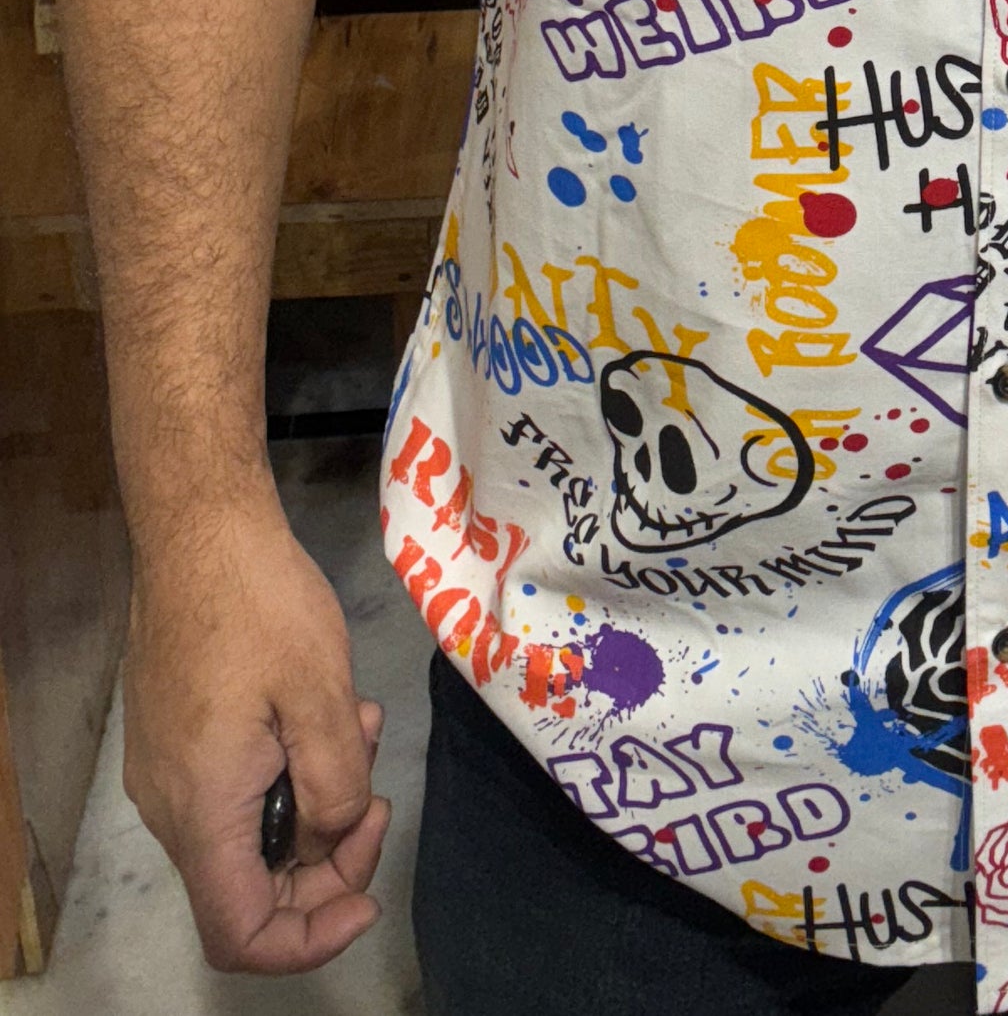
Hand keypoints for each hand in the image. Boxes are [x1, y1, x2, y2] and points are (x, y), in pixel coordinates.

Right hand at [121, 501, 390, 973]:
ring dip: (315, 801)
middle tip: (378, 796)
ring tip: (360, 730)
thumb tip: (337, 834)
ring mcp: (166, 772)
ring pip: (246, 832)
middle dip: (327, 857)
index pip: (240, 932)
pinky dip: (287, 771)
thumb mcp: (322, 694)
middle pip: (249, 887)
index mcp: (204, 809)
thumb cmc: (261, 603)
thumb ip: (336, 783)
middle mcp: (171, 807)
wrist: (199, 530)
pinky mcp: (173, 738)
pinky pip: (233, 789)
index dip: (307, 939)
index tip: (365, 897)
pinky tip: (325, 713)